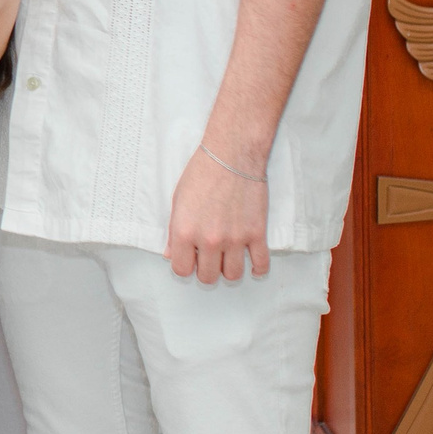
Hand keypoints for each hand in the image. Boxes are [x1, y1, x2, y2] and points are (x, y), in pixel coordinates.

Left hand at [166, 146, 269, 284]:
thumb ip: (174, 231)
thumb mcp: (178, 201)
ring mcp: (235, 239)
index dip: (185, 266)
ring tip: (228, 259)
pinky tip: (252, 264)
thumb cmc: (202, 173)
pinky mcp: (257, 234)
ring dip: (229, 269)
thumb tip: (171, 254)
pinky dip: (258, 268)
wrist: (232, 156)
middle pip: (208, 277)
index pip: (181, 270)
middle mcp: (209, 240)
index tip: (189, 259)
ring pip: (233, 275)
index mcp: (185, 232)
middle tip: (209, 259)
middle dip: (206, 270)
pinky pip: (261, 264)